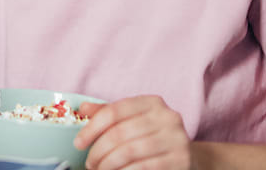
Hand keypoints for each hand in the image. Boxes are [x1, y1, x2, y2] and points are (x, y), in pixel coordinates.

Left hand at [76, 96, 193, 169]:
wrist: (187, 156)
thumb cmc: (152, 136)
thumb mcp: (132, 119)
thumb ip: (108, 113)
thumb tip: (83, 108)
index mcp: (152, 102)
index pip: (113, 111)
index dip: (91, 128)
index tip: (78, 143)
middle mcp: (168, 117)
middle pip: (120, 133)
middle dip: (99, 151)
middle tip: (89, 163)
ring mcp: (177, 139)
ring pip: (130, 151)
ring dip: (109, 164)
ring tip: (99, 169)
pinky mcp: (181, 160)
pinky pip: (144, 167)